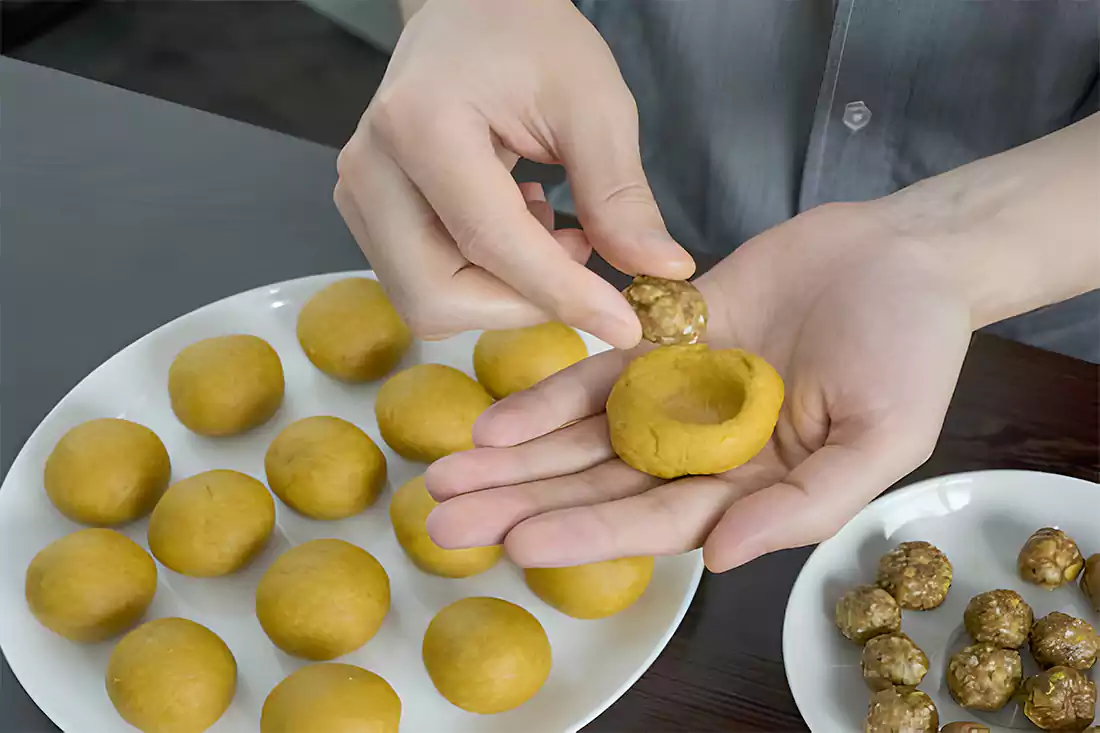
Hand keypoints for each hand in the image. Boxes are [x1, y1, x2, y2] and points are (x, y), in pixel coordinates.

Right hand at [334, 0, 693, 348]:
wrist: (471, 12)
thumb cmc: (531, 42)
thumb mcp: (594, 105)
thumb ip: (620, 195)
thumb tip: (663, 272)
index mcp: (422, 124)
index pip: (492, 242)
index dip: (562, 295)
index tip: (626, 326)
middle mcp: (371, 168)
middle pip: (440, 295)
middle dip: (524, 302)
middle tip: (580, 252)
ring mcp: (359, 194)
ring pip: (429, 302)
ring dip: (504, 291)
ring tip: (549, 227)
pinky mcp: (365, 214)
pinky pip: (424, 284)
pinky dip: (482, 278)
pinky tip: (516, 223)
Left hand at [423, 202, 972, 570]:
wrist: (903, 254)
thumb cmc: (912, 350)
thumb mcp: (884, 439)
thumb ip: (806, 504)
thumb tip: (719, 558)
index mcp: (751, 488)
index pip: (657, 521)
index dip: (588, 533)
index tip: (518, 542)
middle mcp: (702, 450)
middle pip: (599, 486)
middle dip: (522, 505)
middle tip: (444, 522)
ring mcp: (677, 396)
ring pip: (583, 436)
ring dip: (515, 458)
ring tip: (444, 476)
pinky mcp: (664, 342)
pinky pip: (596, 373)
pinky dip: (546, 396)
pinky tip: (494, 419)